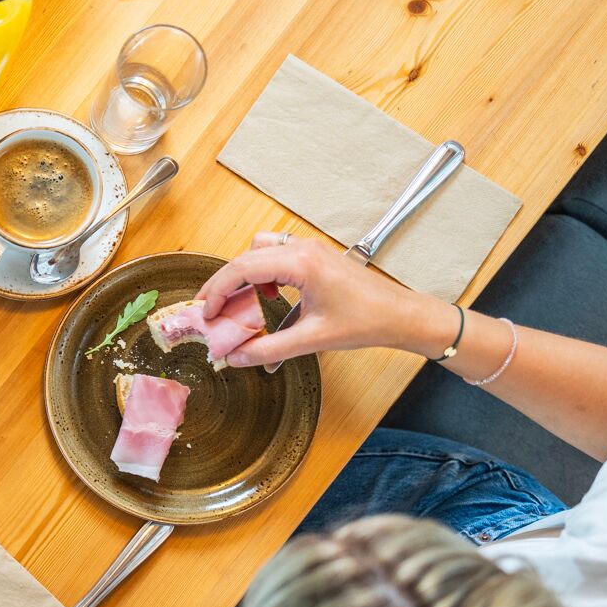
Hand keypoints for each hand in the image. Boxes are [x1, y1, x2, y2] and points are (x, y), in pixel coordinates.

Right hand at [194, 234, 459, 367]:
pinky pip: (276, 255)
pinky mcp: (316, 256)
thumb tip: (234, 357)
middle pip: (245, 258)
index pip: (242, 269)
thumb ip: (267, 348)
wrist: (401, 315)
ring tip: (238, 304)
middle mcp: (303, 249)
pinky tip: (269, 297)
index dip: (217, 291)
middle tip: (211, 310)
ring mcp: (310, 249)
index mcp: (301, 264)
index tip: (205, 314)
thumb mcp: (311, 340)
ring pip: (259, 251)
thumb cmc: (365, 322)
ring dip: (244, 275)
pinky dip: (263, 273)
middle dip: (224, 284)